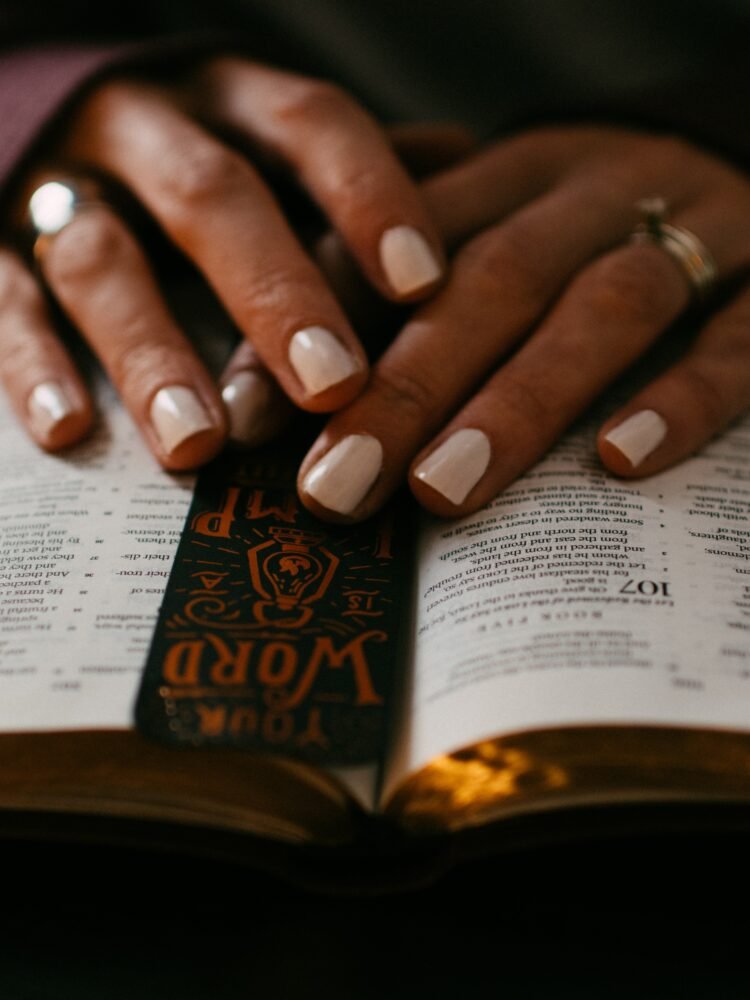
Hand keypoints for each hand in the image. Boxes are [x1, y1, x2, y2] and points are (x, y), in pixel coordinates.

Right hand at [0, 57, 445, 467]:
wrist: (53, 125)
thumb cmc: (203, 158)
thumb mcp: (275, 145)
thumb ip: (356, 172)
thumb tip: (471, 175)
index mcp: (232, 103)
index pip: (311, 124)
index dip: (367, 195)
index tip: (422, 284)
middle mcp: (149, 134)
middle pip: (212, 198)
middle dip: (273, 293)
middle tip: (332, 385)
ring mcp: (63, 188)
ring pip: (101, 259)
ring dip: (152, 353)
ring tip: (199, 445)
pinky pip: (4, 300)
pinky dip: (31, 365)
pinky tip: (69, 433)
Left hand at [297, 125, 749, 519]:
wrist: (741, 146)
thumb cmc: (586, 221)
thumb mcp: (498, 220)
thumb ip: (399, 284)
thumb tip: (271, 386)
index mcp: (510, 175)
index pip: (399, 242)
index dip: (320, 323)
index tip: (251, 417)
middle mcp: (590, 197)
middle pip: (492, 281)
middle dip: (406, 386)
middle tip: (335, 488)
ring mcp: (688, 235)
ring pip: (602, 308)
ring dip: (519, 401)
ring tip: (442, 491)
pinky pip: (736, 336)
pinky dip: (683, 397)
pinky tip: (621, 460)